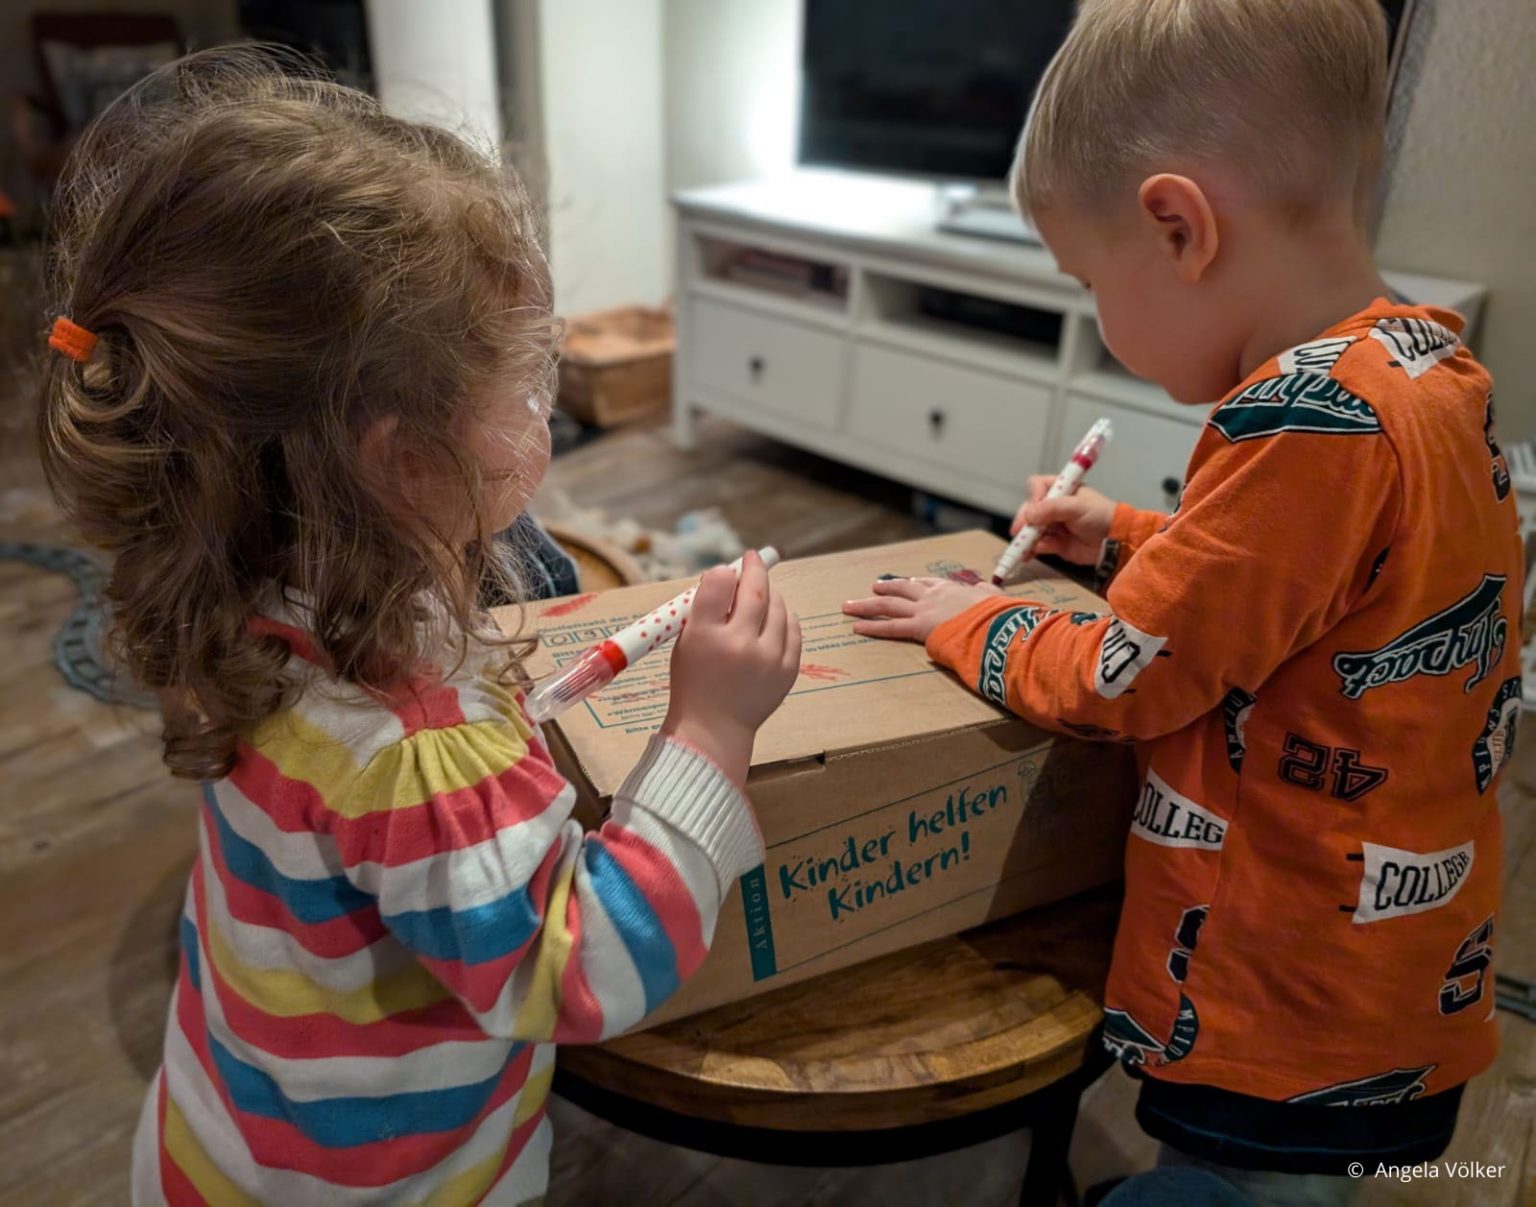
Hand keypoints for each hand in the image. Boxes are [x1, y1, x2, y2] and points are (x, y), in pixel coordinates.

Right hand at [662, 550, 801, 784]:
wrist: (714, 727)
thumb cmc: (695, 680)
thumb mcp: (687, 640)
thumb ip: (705, 606)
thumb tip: (728, 574)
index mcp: (706, 636)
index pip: (720, 585)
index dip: (731, 569)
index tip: (738, 562)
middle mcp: (739, 645)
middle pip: (755, 592)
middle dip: (756, 572)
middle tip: (754, 561)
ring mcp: (768, 659)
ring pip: (778, 607)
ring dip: (771, 594)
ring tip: (762, 593)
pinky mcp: (787, 670)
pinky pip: (793, 629)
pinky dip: (785, 617)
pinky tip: (776, 614)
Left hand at [842, 576, 1002, 643]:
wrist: (994, 625)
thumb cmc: (999, 615)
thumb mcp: (997, 598)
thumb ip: (988, 592)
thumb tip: (986, 587)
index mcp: (954, 588)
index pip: (929, 583)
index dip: (916, 584)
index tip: (908, 582)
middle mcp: (934, 595)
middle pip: (903, 589)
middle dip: (887, 587)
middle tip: (874, 587)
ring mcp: (924, 610)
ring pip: (889, 604)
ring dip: (867, 604)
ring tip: (850, 605)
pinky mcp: (918, 627)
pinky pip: (890, 626)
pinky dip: (872, 626)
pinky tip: (856, 627)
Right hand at [1012, 476, 1116, 565]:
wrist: (1115, 542)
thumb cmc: (1100, 516)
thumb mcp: (1077, 507)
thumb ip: (1052, 508)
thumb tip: (1028, 515)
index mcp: (1061, 490)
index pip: (1037, 486)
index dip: (1033, 495)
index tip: (1034, 508)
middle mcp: (1053, 506)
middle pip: (1029, 509)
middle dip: (1023, 521)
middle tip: (1020, 532)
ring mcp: (1052, 525)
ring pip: (1030, 529)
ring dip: (1024, 538)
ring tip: (1022, 548)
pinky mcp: (1054, 543)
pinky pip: (1037, 546)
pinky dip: (1031, 550)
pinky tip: (1028, 555)